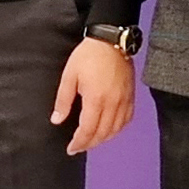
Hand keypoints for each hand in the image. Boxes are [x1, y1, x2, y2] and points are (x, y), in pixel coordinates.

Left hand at [51, 37, 135, 153]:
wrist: (111, 40)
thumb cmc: (88, 55)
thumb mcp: (69, 75)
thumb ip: (63, 100)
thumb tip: (57, 120)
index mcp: (96, 99)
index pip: (88, 130)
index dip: (79, 143)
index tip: (71, 148)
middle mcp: (113, 103)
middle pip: (102, 133)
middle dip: (90, 144)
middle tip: (78, 147)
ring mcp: (124, 100)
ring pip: (116, 129)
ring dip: (103, 139)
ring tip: (91, 141)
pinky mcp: (131, 96)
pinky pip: (127, 120)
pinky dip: (118, 129)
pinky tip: (109, 130)